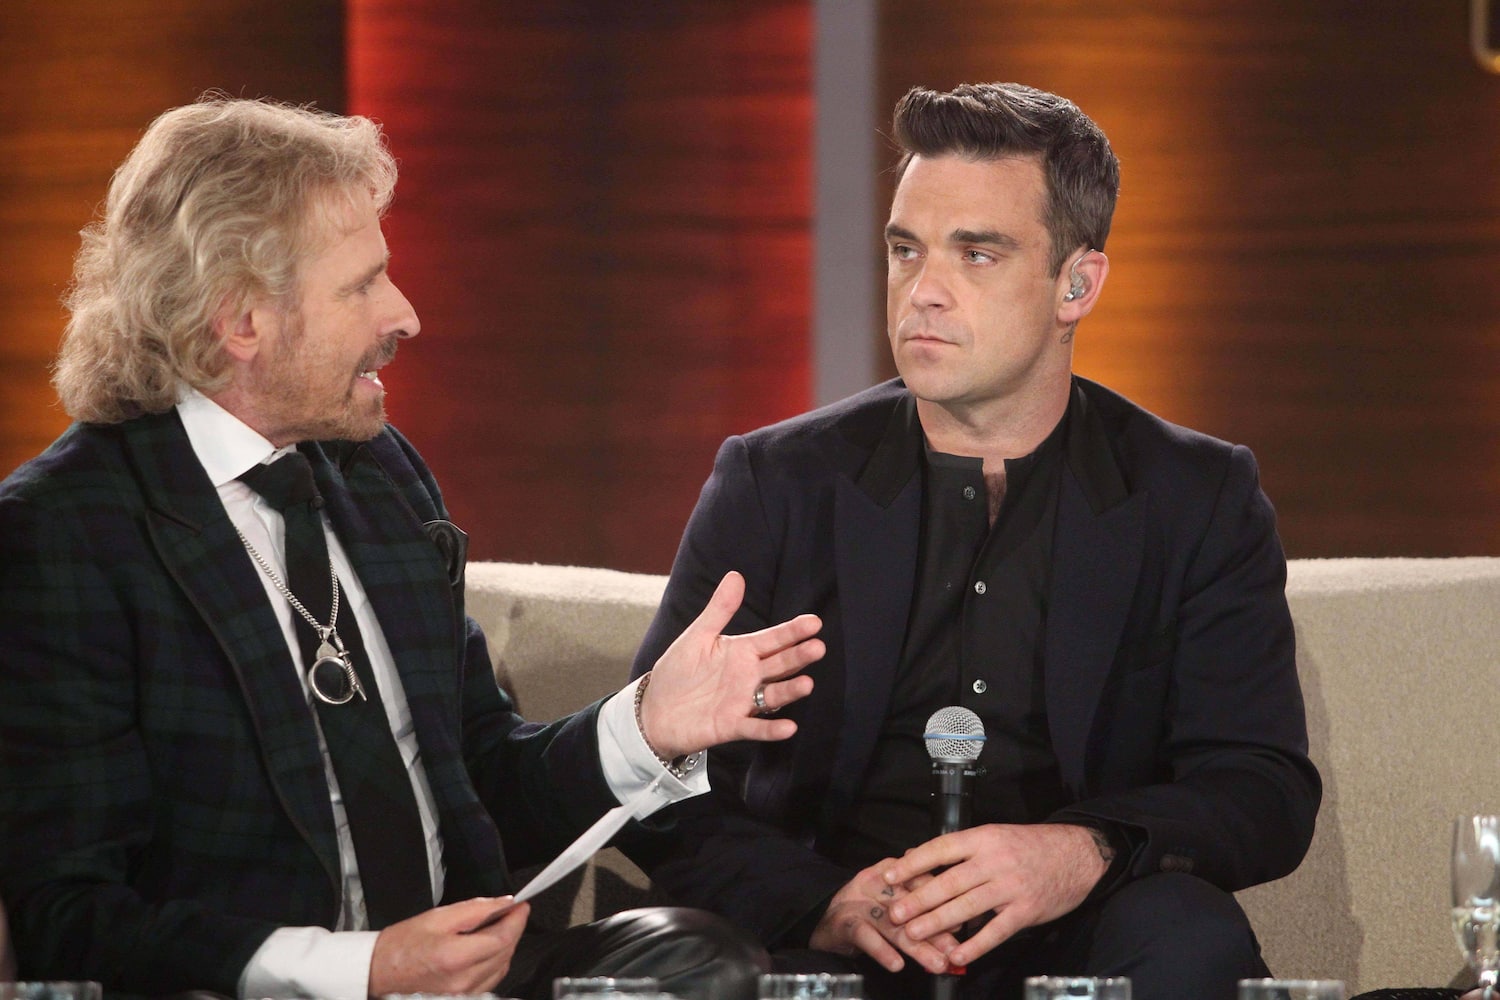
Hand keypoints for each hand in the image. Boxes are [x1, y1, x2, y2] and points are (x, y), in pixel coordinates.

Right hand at [368, 897, 529, 997]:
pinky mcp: (463, 999)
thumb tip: (503, 903)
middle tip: (508, 912)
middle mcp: (462, 981)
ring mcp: (463, 995)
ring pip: (502, 967)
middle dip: (512, 929)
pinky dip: (494, 961)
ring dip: (504, 946)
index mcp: (454, 957)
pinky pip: (491, 979)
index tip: (521, 906)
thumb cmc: (401, 946)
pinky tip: (484, 948)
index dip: (517, 919)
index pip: (503, 938)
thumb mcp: (437, 917)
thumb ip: (475, 909)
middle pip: (506, 953)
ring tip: (492, 928)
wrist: (378, 973)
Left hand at [638, 571, 822, 758]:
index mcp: (742, 651)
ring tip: (807, 684)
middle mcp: (748, 676)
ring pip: (773, 695)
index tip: (814, 623)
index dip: (793, 631)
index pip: (773, 639)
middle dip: (799, 657)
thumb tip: (736, 575)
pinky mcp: (733, 726)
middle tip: (818, 648)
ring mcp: (743, 701)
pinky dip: (771, 729)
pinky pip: (755, 727)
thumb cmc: (677, 671)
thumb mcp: (697, 636)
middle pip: (779, 665)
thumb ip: (719, 609)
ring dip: (790, 691)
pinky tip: (789, 727)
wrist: (655, 710)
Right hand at [809, 863, 959, 974]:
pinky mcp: (844, 921)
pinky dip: (881, 950)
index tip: (965, 926)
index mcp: (893, 874)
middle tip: (955, 951)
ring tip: (936, 964)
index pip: (924, 883)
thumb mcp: (895, 907)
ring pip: (893, 924)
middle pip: (911, 905)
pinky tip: (896, 964)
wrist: (826, 920)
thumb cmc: (868, 912)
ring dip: (916, 946)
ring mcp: (859, 902)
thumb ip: (923, 913)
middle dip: (936, 930)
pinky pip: (865, 936)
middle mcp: (878, 883)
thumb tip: (958, 929)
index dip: (946, 904)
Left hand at [881, 823, 1108, 966]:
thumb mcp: (994, 836)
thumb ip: (960, 848)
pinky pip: (995, 931)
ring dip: (937, 923)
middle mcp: (994, 861)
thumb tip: (917, 855)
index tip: (889, 876)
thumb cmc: (1029, 846)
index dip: (912, 864)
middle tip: (894, 914)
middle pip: (949, 882)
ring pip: (967, 907)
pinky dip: (974, 945)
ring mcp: (1010, 887)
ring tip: (913, 935)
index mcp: (983, 838)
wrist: (1076, 855)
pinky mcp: (1026, 911)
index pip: (940, 849)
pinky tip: (955, 956)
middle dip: (918, 900)